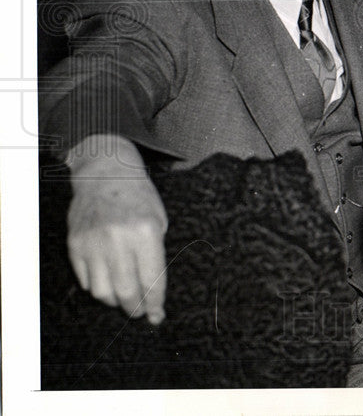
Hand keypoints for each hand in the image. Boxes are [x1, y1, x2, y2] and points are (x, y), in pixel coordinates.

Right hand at [66, 134, 168, 323]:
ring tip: (124, 298)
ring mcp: (93, 243)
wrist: (106, 174)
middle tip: (141, 313)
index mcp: (145, 232)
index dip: (156, 303)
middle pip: (126, 292)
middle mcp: (118, 239)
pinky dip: (97, 287)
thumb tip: (152, 293)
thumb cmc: (139, 198)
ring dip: (115, 301)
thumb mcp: (158, 221)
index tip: (158, 316)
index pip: (152, 280)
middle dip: (136, 309)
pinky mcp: (75, 245)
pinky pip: (85, 280)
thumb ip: (154, 255)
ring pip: (102, 292)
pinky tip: (108, 282)